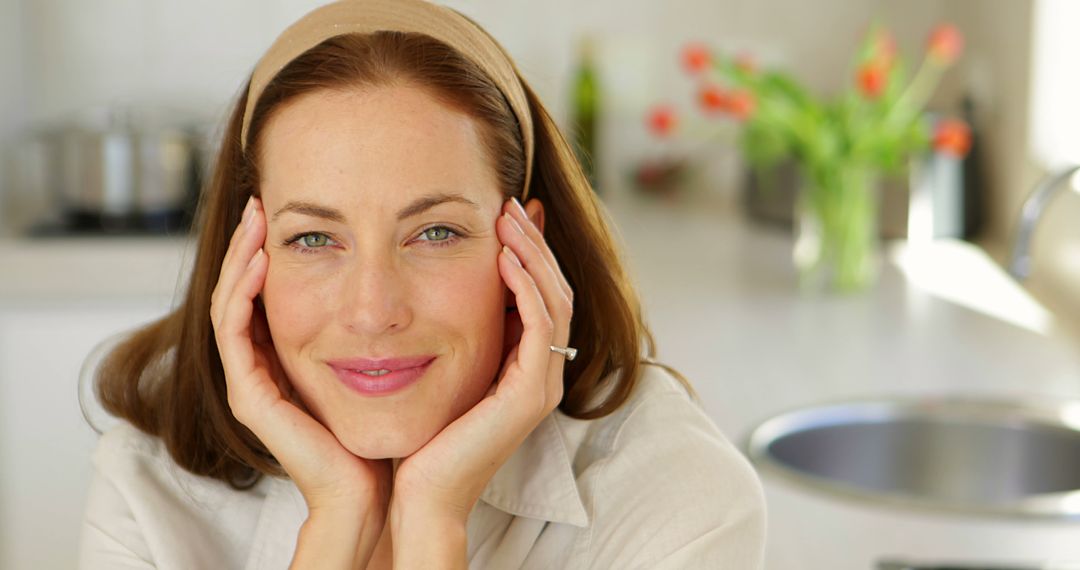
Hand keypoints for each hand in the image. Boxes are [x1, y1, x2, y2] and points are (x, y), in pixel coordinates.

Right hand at [209, 196, 390, 567]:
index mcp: (292, 356)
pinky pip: (233, 333)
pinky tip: (261, 260)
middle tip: (261, 200)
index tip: (289, 209)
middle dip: (250, 242)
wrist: (388, 487)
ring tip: (257, 217)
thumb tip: (419, 264)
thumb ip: (390, 317)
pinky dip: (242, 292)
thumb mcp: (395, 353)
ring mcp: (253, 381)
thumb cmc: (400, 425)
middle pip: (242, 290)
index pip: (269, 290)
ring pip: (229, 303)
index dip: (273, 248)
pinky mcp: (253, 397)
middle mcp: (265, 366)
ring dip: (239, 256)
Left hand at [391, 197, 573, 538]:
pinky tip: (504, 258)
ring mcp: (541, 384)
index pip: (542, 294)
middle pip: (556, 289)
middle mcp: (542, 373)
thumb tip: (440, 286)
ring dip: (533, 254)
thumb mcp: (443, 370)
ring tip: (508, 218)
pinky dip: (525, 287)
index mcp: (526, 367)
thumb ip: (455, 332)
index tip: (509, 213)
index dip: (530, 251)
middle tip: (510, 203)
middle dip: (534, 243)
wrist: (421, 492)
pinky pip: (539, 326)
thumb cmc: (424, 434)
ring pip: (555, 300)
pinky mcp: (529, 394)